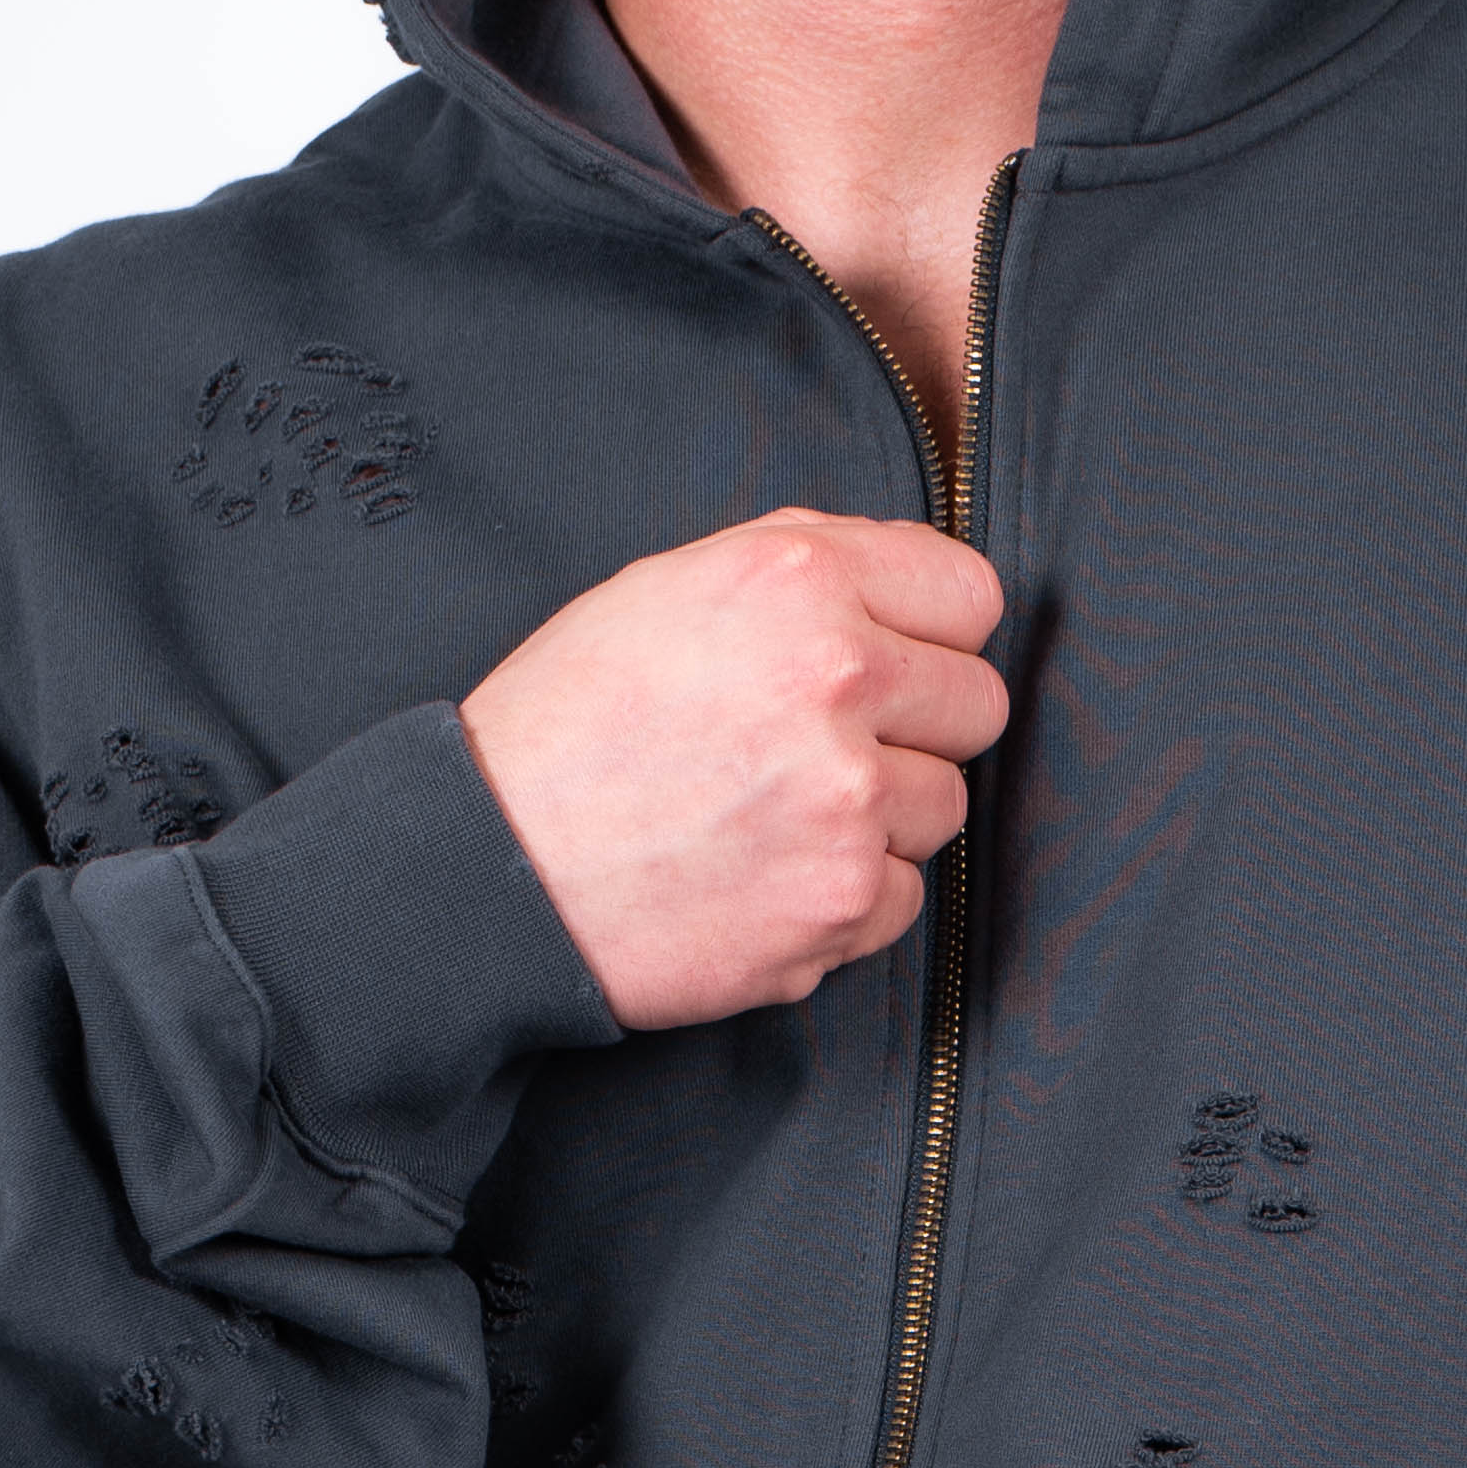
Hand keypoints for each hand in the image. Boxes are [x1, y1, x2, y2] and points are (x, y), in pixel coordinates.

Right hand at [461, 509, 1009, 1032]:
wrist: (489, 866)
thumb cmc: (565, 725)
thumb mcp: (666, 588)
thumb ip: (802, 564)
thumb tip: (906, 574)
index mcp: (798, 580)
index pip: (970, 595)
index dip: (930, 632)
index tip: (894, 660)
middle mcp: (836, 680)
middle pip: (977, 706)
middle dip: (914, 727)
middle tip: (823, 747)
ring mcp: (846, 801)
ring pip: (943, 808)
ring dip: (878, 818)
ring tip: (770, 814)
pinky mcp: (840, 903)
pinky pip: (903, 898)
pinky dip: (844, 897)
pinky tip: (761, 876)